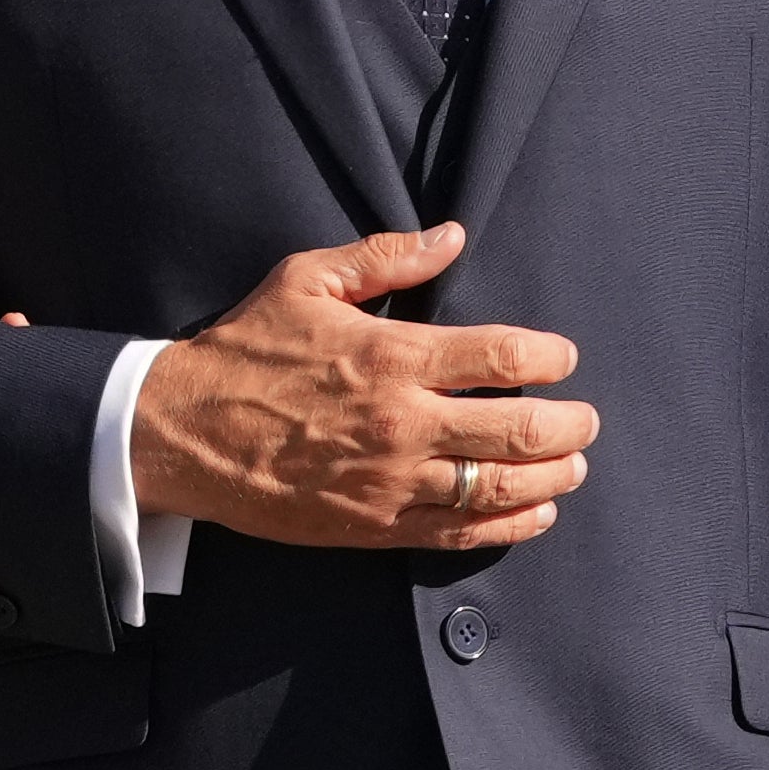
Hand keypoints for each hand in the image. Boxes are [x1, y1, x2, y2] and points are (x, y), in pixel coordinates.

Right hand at [126, 226, 593, 549]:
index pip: (503, 359)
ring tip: (573, 465)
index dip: (551, 358)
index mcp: (392, 356)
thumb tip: (451, 236)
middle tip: (586, 418)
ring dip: (553, 476)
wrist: (182, 434)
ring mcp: (392, 481)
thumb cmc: (243, 352)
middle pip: (519, 430)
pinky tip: (535, 512)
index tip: (564, 358)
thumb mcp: (304, 281)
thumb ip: (384, 258)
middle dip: (570, 424)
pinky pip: (461, 533)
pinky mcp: (375, 525)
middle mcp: (402, 422)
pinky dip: (510, 526)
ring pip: (501, 487)